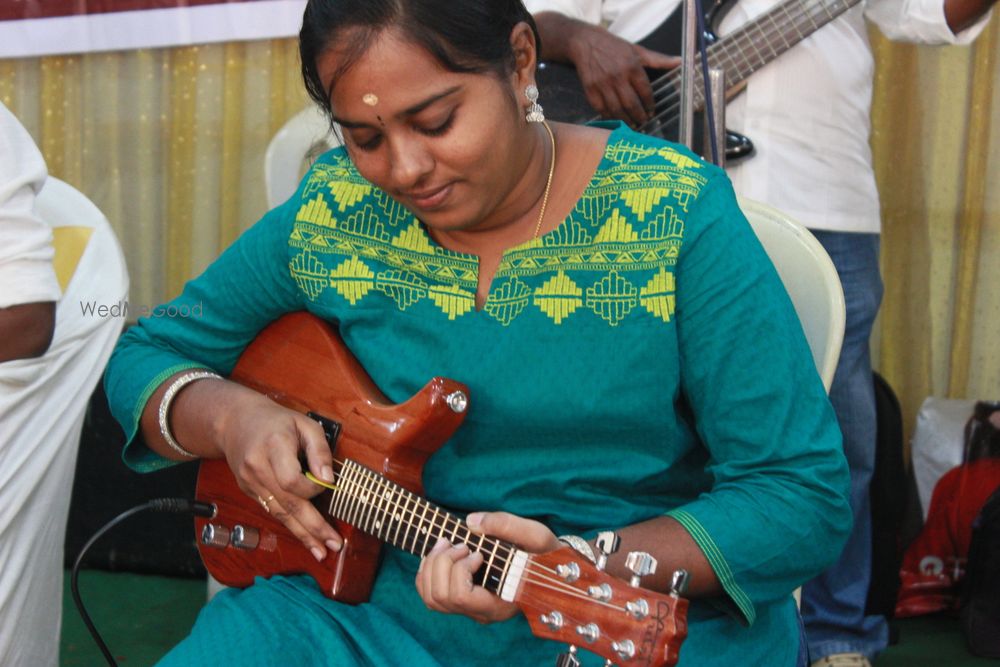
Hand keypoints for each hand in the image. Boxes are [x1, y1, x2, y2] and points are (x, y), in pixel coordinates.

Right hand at [216, 387, 342, 560]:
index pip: (291, 480)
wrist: (234, 422)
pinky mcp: (249, 491)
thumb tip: (329, 480)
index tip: (326, 486)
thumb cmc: (275, 421)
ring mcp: (250, 482)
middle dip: (312, 527)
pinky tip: (304, 537)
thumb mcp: (305, 424)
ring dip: (302, 534)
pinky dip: (289, 525)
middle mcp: (257, 468)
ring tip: (321, 551)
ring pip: (279, 513)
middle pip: (287, 504)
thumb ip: (320, 450)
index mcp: (273, 446)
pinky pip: (272, 511)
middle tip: (332, 544)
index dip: (312, 489)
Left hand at [415, 511, 560, 623]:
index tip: (477, 552)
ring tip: (447, 543)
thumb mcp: (535, 535)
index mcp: (501, 603)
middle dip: (442, 562)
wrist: (549, 566)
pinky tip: (441, 553)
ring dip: (431, 565)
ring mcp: (470, 609)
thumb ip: (506, 525)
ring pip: (431, 598)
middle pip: (441, 597)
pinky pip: (429, 595)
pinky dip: (427, 571)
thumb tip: (471, 522)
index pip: (462, 597)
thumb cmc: (544, 553)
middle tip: (458, 543)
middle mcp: (482, 612)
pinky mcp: (461, 601)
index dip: (460, 570)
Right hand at [567, 24, 678, 127]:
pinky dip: (609, 117)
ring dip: (626, 120)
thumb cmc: (614, 47)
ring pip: (616, 109)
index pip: (645, 91)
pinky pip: (601, 109)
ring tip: (632, 124)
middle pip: (631, 104)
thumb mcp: (638, 50)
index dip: (650, 104)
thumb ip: (658, 59)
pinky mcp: (590, 90)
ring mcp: (602, 84)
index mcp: (632, 66)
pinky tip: (616, 119)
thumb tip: (679, 62)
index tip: (652, 111)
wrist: (586, 43)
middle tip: (643, 121)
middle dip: (639, 116)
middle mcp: (617, 76)